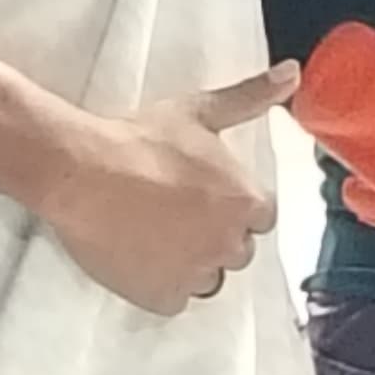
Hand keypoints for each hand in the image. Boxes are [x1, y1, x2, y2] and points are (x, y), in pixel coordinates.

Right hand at [38, 64, 296, 313]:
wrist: (81, 171)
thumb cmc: (141, 139)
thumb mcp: (201, 112)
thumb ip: (251, 97)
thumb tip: (293, 73)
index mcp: (246, 202)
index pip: (261, 218)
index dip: (236, 209)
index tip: (209, 198)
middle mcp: (229, 243)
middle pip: (237, 252)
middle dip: (216, 237)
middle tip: (179, 216)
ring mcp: (195, 273)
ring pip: (208, 280)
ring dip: (192, 265)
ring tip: (158, 238)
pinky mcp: (160, 296)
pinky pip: (175, 302)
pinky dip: (162, 288)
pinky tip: (142, 261)